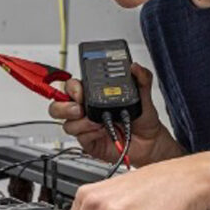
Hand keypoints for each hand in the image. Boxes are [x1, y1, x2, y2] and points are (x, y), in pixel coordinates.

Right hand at [48, 63, 178, 165]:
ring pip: (67, 124)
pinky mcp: (89, 141)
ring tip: (97, 123)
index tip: (80, 91)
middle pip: (60, 106)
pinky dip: (90, 134)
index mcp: (94, 95)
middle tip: (79, 109)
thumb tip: (136, 67)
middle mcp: (87, 110)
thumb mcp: (144, 95)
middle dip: (64, 107)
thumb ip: (142, 78)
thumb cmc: (143, 118)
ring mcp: (86, 126)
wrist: (150, 141)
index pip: (72, 87)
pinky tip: (101, 131)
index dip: (72, 88)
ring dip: (81, 123)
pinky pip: (80, 137)